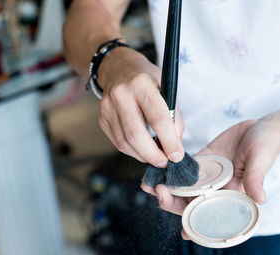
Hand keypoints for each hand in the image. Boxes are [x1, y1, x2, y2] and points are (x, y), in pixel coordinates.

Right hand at [97, 48, 184, 166]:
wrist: (118, 67)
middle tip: (165, 162)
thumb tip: (175, 145)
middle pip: (136, 135)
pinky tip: (143, 150)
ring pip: (125, 142)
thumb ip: (173, 116)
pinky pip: (118, 142)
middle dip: (153, 154)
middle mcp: (121, 95)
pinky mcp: (102, 118)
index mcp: (141, 84)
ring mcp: (107, 107)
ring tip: (156, 157)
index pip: (157, 118)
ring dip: (143, 156)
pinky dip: (133, 151)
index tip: (177, 155)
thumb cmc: (147, 79)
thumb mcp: (166, 88)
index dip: (169, 141)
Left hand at [141, 118, 279, 237]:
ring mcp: (207, 176)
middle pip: (191, 202)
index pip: (212, 215)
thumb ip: (256, 178)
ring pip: (183, 187)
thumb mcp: (261, 160)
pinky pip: (183, 169)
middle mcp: (216, 189)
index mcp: (232, 196)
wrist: (261, 127)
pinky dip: (170, 169)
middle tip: (159, 192)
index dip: (198, 225)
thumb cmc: (267, 146)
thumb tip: (260, 199)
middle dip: (173, 202)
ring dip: (166, 188)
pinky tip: (157, 165)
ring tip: (149, 183)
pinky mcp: (202, 161)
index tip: (184, 231)